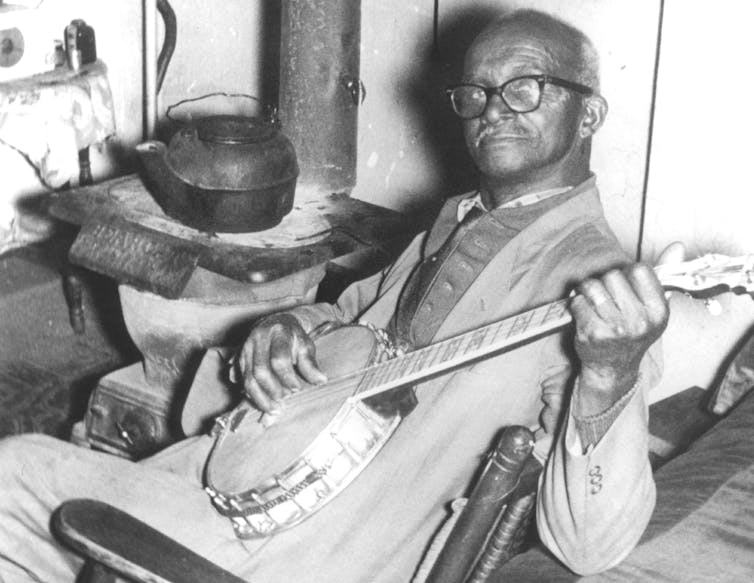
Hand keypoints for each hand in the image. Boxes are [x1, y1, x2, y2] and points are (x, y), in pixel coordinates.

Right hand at [235, 313, 326, 412]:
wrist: (275, 323)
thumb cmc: (293, 337)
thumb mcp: (305, 345)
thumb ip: (311, 364)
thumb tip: (321, 380)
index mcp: (278, 332)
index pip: (279, 359)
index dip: (287, 377)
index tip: (297, 389)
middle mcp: (258, 339)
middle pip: (260, 370)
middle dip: (272, 390)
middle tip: (284, 402)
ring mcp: (245, 348)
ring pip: (247, 378)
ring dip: (260, 398)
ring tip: (273, 409)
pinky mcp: (239, 358)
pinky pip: (241, 380)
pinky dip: (251, 394)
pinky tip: (262, 402)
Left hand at [570, 263, 668, 415]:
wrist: (613, 368)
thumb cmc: (633, 332)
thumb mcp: (654, 307)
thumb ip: (665, 275)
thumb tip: (677, 246)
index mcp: (659, 311)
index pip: (640, 269)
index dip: (627, 274)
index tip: (625, 287)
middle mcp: (640, 321)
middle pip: (613, 275)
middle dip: (605, 283)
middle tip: (607, 299)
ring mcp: (615, 329)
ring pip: (592, 286)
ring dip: (588, 292)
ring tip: (594, 304)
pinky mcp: (592, 333)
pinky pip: (577, 302)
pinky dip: (576, 305)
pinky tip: (584, 316)